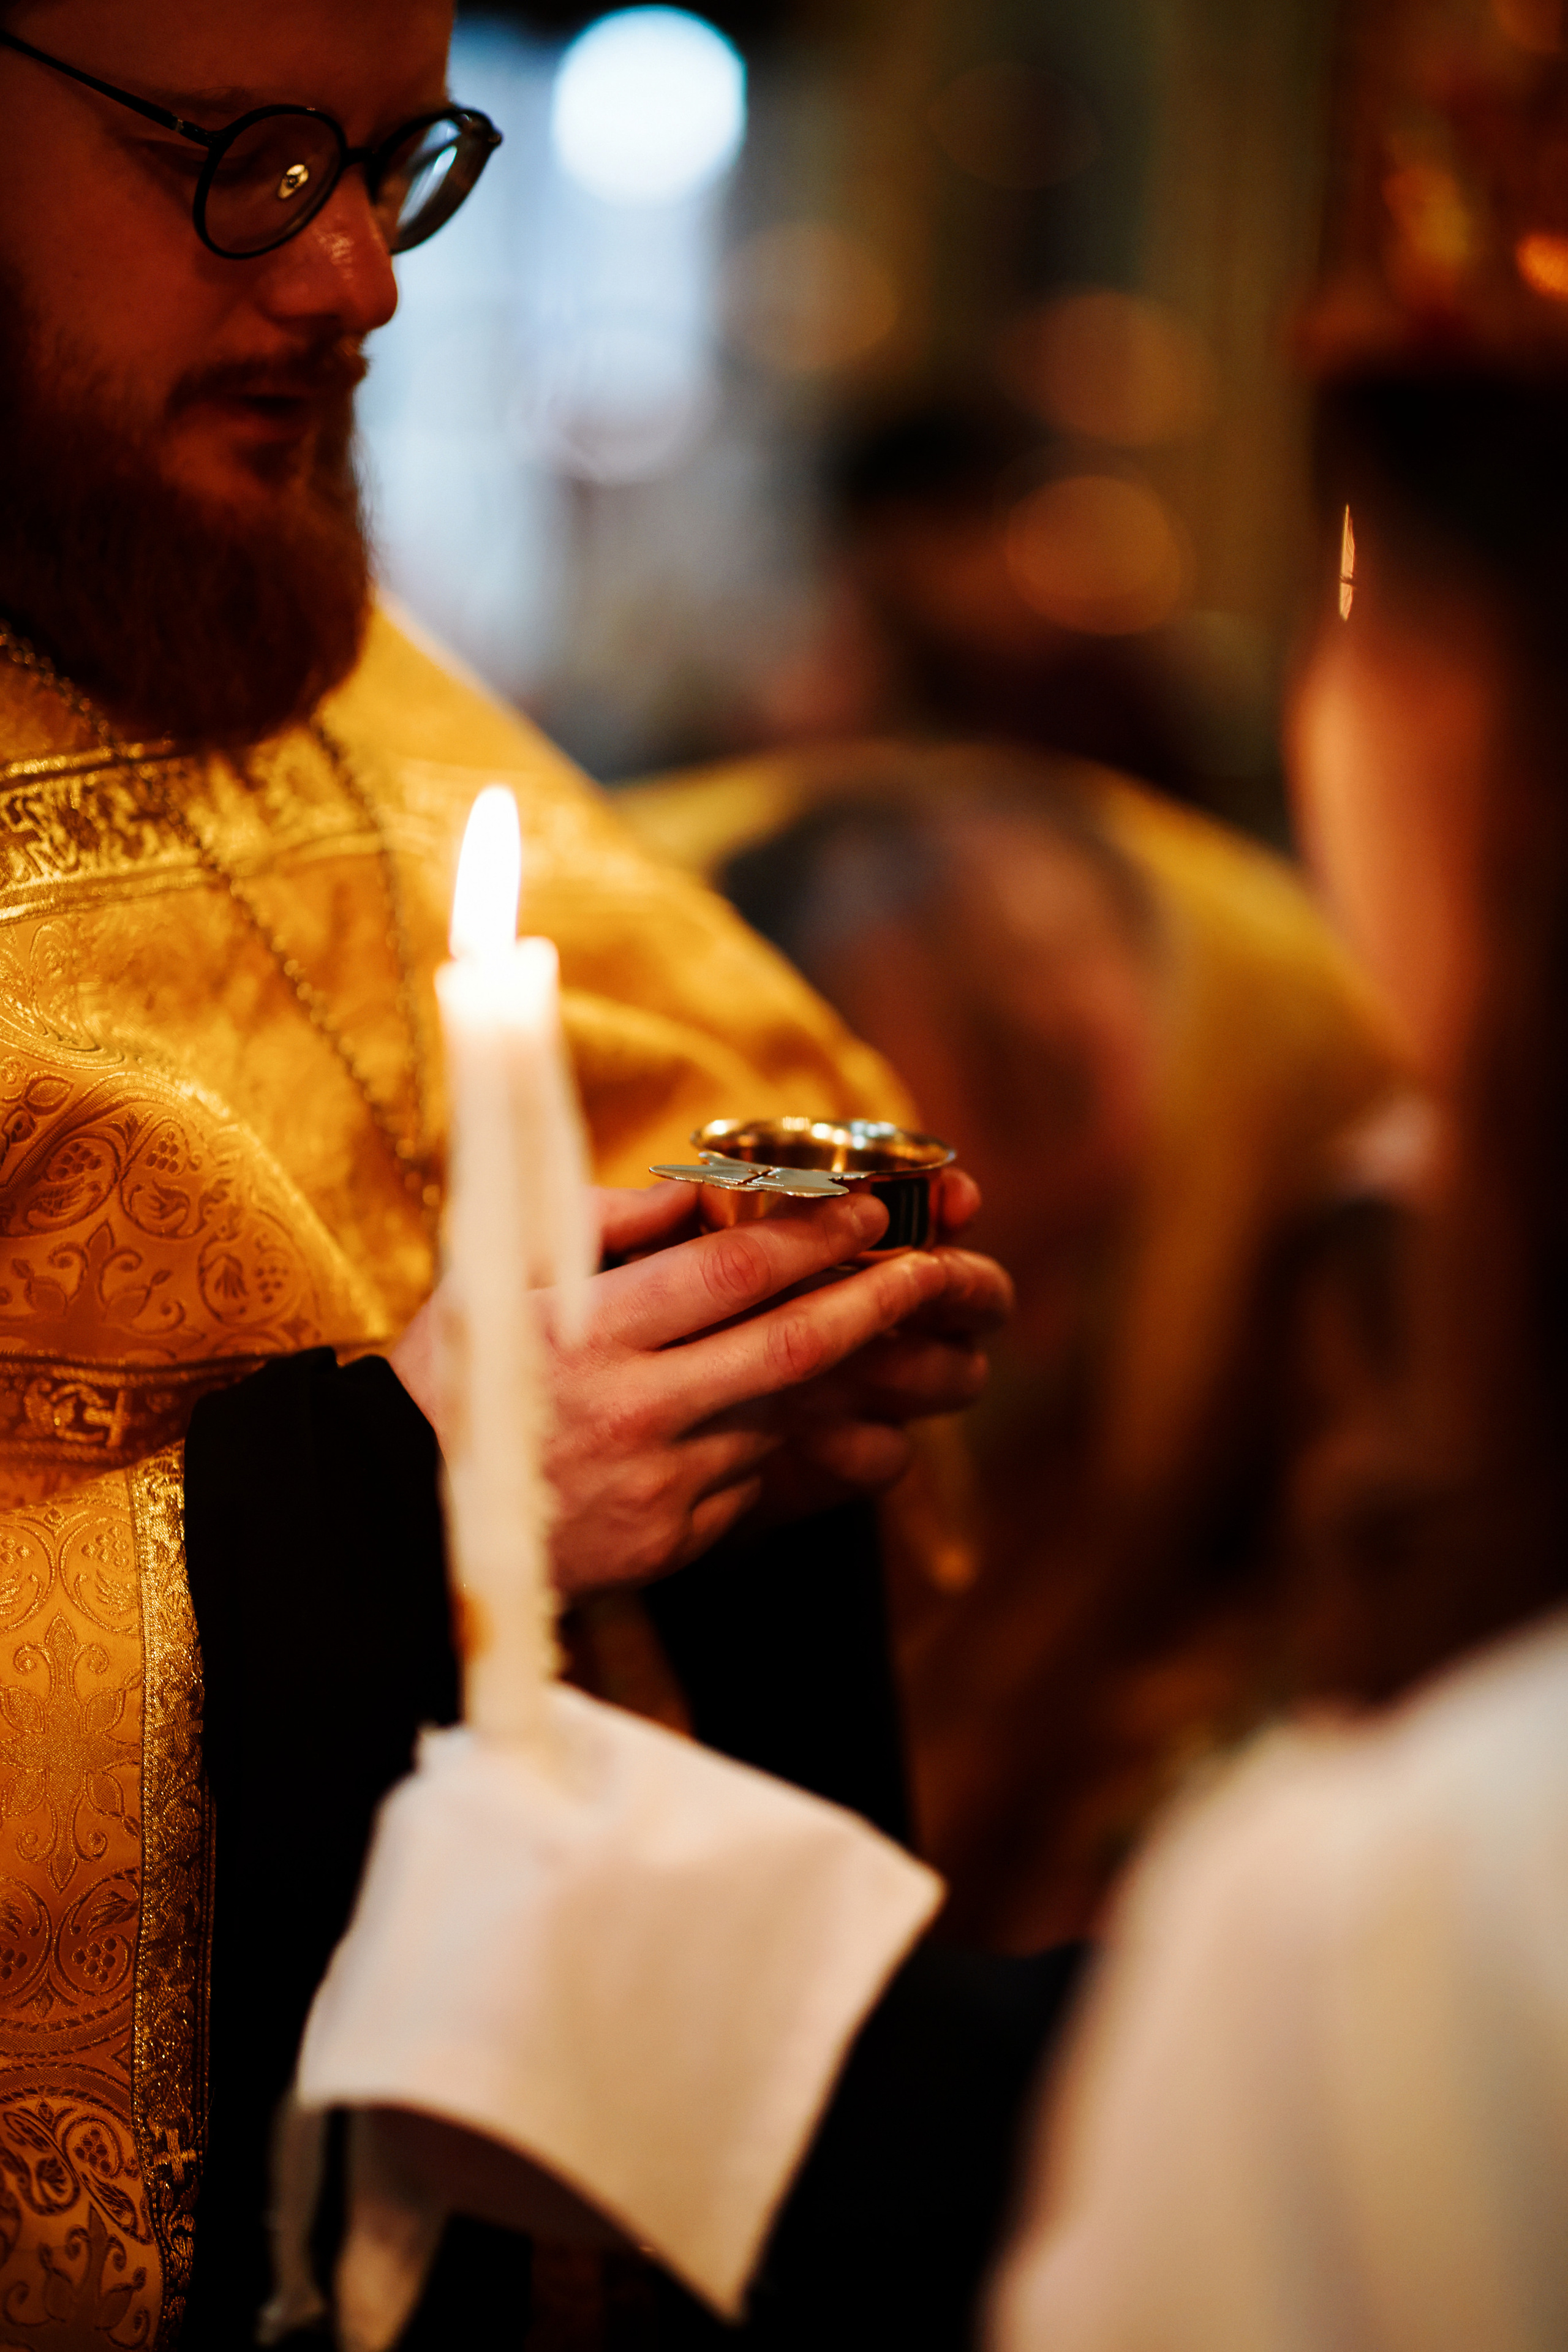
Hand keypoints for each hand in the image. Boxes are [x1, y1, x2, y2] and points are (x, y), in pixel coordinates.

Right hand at [391, 1187, 995, 1597]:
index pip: (731, 1271)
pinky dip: (781, 1443)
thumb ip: (600, 1225)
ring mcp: (658, 1485)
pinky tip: (792, 1416)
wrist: (399, 1521)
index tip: (869, 1215)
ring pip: (785, 1418)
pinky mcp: (671, 1543)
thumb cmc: (451, 1378)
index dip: (815, 1238)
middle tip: (932, 1272)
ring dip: (845, 1378)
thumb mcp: (496, 1276)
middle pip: (790, 1348)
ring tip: (892, 1337)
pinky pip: (754, 1480)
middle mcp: (631, 1410)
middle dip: (877, 1303)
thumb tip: (699, 1193)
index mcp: (587, 1332)